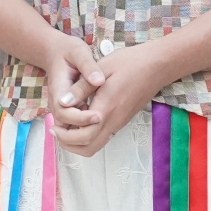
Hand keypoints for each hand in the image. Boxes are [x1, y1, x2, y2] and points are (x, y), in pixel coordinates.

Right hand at [41, 33, 98, 121]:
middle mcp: (57, 101)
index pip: (63, 111)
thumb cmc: (68, 51)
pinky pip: (74, 124)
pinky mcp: (69, 108)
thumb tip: (99, 80)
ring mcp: (61, 106)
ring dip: (83, 132)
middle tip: (103, 122)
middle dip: (83, 128)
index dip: (80, 118)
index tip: (98, 116)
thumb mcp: (78, 52)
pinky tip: (102, 123)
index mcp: (58, 88)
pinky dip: (85, 127)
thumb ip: (88, 66)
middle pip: (64, 125)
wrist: (55, 52)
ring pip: (67, 128)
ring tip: (104, 126)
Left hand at [55, 43, 167, 157]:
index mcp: (106, 108)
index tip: (53, 123)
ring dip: (78, 141)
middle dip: (68, 143)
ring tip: (65, 124)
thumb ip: (81, 88)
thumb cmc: (130, 63)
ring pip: (96, 145)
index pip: (83, 136)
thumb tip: (62, 102)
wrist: (157, 66)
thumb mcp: (102, 69)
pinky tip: (80, 117)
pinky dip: (88, 134)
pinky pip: (103, 136)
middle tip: (56, 128)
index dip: (65, 135)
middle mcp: (114, 120)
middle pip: (88, 148)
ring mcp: (119, 122)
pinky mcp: (122, 120)